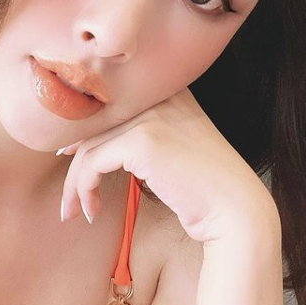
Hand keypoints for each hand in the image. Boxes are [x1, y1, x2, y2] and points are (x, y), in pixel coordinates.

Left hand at [59, 87, 279, 245]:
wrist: (237, 211)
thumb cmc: (206, 189)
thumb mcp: (175, 149)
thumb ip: (145, 136)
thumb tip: (94, 147)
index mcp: (170, 92)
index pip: (113, 106)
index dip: (87, 132)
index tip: (70, 157)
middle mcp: (159, 97)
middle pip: (97, 125)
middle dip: (74, 161)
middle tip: (68, 195)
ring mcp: (151, 116)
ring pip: (89, 146)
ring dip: (75, 184)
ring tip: (73, 211)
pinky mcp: (142, 141)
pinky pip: (92, 163)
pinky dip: (84, 189)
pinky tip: (91, 211)